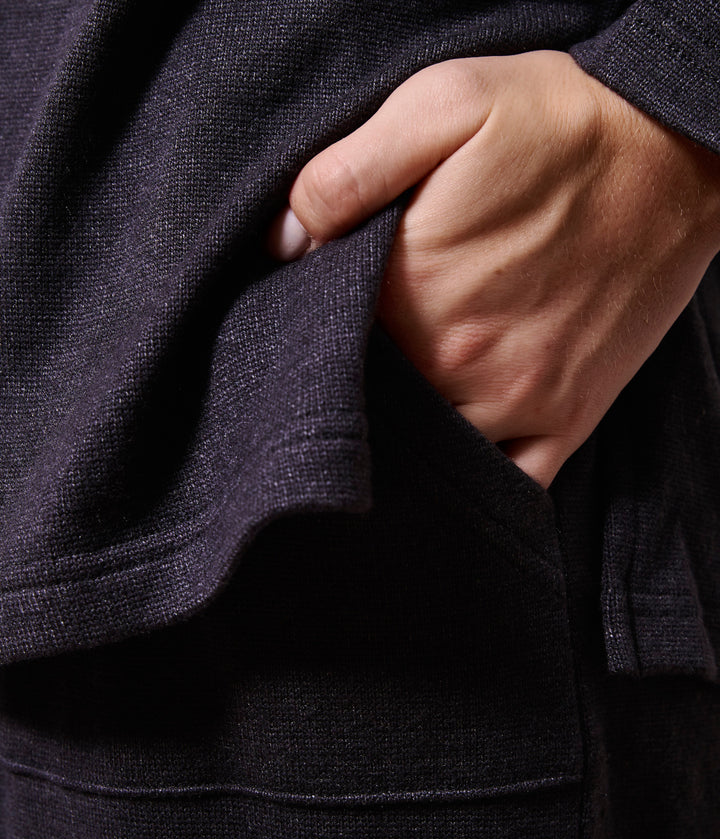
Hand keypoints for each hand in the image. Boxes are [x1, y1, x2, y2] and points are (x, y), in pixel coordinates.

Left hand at [269, 51, 719, 486]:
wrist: (677, 151)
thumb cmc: (559, 124)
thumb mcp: (443, 105)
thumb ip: (348, 172)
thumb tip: (284, 240)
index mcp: (411, 290)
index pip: (325, 339)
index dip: (315, 326)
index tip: (325, 309)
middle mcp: (458, 361)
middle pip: (373, 400)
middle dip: (357, 382)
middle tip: (367, 351)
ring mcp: (517, 400)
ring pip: (431, 448)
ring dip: (408, 433)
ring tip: (406, 398)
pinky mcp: (566, 417)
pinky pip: (510, 483)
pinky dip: (478, 481)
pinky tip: (459, 455)